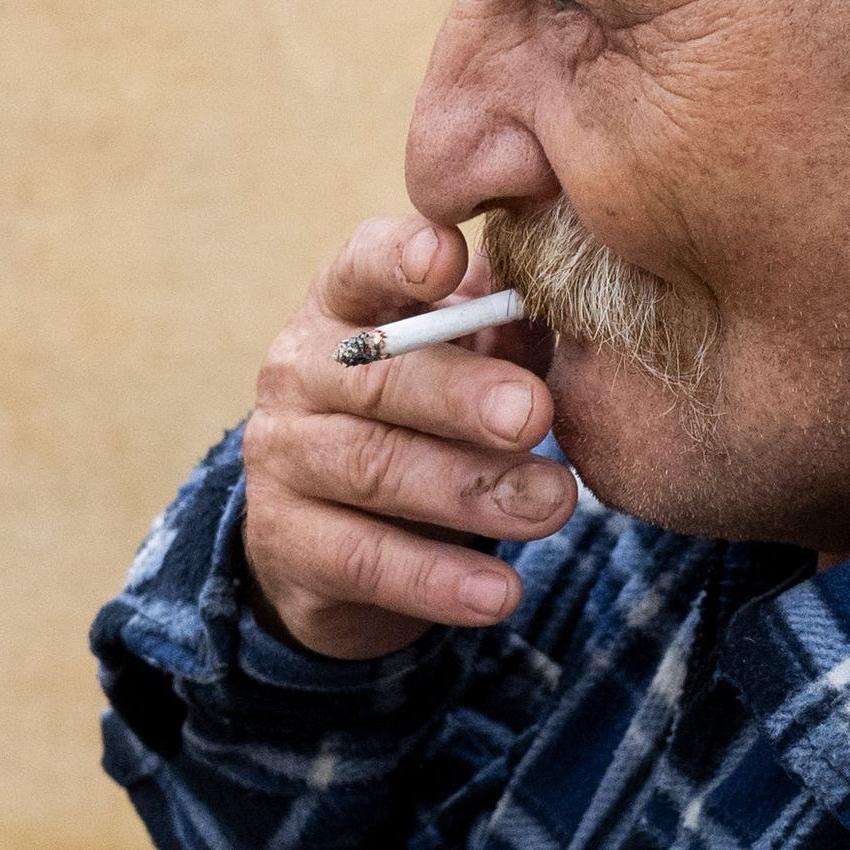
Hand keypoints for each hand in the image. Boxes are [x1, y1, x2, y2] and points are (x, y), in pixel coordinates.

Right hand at [237, 215, 573, 659]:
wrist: (337, 543)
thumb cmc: (422, 422)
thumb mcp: (465, 365)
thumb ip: (506, 328)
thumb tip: (568, 295)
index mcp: (344, 308)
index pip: (361, 265)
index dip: (399, 259)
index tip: (447, 257)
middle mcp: (298, 373)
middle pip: (376, 376)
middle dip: (460, 395)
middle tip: (535, 415)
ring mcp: (282, 460)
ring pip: (373, 469)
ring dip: (468, 490)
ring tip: (553, 506)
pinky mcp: (285, 545)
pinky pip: (363, 561)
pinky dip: (437, 581)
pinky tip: (501, 593)